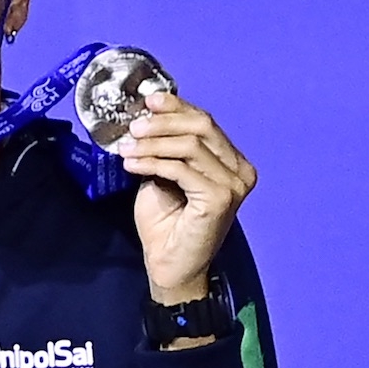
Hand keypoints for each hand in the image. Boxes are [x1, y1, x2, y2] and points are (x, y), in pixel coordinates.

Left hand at [117, 90, 257, 303]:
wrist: (171, 267)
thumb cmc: (168, 224)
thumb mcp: (165, 175)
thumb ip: (166, 148)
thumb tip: (148, 115)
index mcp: (232, 161)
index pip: (205, 121)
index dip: (177, 107)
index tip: (148, 100)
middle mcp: (241, 170)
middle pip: (202, 127)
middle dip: (163, 122)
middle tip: (134, 126)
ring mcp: (235, 185)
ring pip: (191, 145)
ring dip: (153, 143)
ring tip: (127, 148)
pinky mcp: (220, 199)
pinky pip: (182, 169)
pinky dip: (153, 162)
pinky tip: (132, 164)